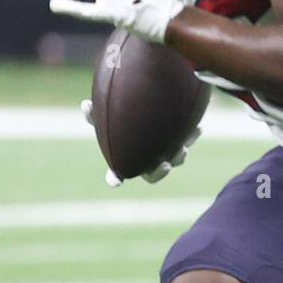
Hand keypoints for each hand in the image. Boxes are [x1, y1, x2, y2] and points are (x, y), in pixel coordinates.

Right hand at [80, 98, 200, 187]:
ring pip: (174, 160)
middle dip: (158, 173)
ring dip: (178, 158)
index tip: (115, 181)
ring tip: (182, 150)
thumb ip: (96, 113)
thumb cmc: (123, 110)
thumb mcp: (108, 111)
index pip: (116, 174)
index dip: (115, 178)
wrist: (153, 101)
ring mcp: (165, 149)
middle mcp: (146, 158)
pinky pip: (187, 140)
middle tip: (164, 165)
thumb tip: (84, 104)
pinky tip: (197, 128)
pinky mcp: (180, 137)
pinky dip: (192, 136)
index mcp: (126, 158)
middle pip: (152, 175)